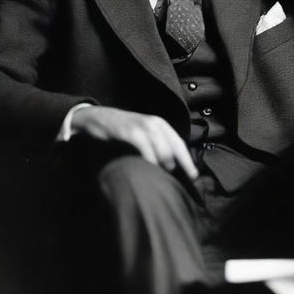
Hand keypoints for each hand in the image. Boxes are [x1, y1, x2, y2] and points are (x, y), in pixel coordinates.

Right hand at [71, 106, 198, 179]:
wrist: (99, 118)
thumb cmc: (123, 130)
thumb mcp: (143, 134)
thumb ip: (156, 145)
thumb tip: (171, 165)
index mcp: (160, 125)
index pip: (179, 144)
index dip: (187, 161)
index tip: (194, 176)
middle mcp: (155, 124)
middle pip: (174, 147)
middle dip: (177, 164)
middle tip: (171, 175)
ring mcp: (142, 126)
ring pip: (162, 148)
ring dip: (164, 162)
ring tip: (160, 172)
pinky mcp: (130, 131)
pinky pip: (145, 147)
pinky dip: (149, 159)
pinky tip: (149, 167)